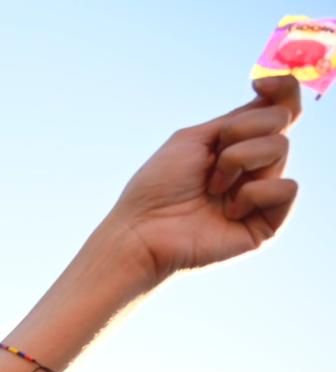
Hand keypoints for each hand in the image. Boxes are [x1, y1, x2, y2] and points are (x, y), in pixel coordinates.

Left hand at [105, 76, 300, 285]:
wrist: (142, 229)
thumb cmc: (157, 186)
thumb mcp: (194, 138)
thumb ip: (237, 118)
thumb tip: (272, 94)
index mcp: (239, 144)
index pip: (280, 108)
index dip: (282, 88)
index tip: (258, 83)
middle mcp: (256, 166)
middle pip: (279, 121)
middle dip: (240, 131)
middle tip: (210, 160)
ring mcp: (263, 194)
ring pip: (280, 148)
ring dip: (237, 161)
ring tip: (211, 189)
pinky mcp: (268, 223)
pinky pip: (287, 188)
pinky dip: (254, 193)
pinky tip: (229, 211)